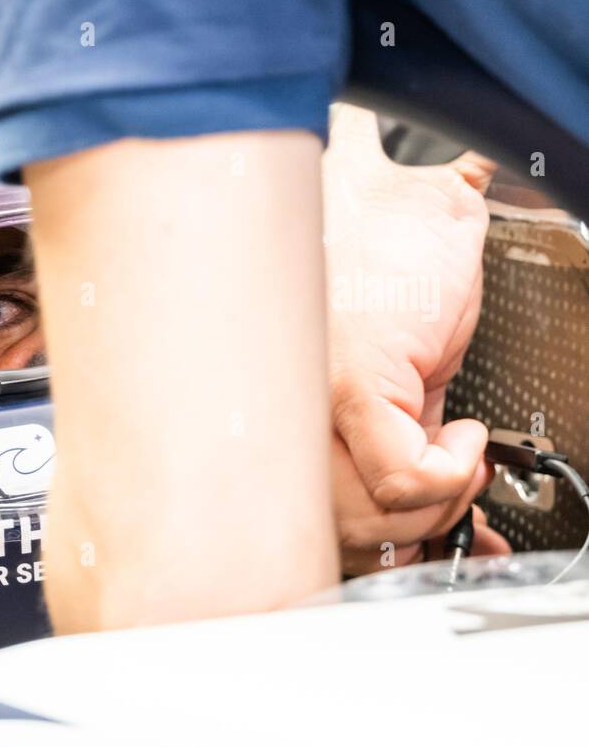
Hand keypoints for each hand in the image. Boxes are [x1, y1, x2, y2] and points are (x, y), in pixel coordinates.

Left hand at [323, 105, 510, 572]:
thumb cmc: (379, 265)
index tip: (414, 549)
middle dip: (410, 534)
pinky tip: (463, 439)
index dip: (366, 548)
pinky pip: (402, 478)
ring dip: (437, 505)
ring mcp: (309, 400)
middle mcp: (283, 412)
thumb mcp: (378, 373)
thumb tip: (410, 516)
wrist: (403, 196)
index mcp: (286, 416)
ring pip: (369, 516)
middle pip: (336, 531)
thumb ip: (381, 442)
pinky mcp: (348, 382)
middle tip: (451, 494)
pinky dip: (449, 474)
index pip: (297, 520)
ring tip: (461, 463)